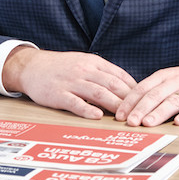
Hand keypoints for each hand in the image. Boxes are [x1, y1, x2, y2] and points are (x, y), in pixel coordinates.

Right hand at [1, 47, 136, 119]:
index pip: (119, 75)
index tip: (146, 101)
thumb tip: (127, 87)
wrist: (32, 66)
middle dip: (128, 99)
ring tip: (125, 117)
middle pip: (112, 84)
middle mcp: (84, 70)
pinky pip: (74, 102)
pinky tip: (97, 116)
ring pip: (97, 93)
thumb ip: (103, 73)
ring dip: (113, 105)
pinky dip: (86, 109)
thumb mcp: (84, 62)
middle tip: (141, 113)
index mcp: (93, 62)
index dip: (134, 89)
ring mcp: (71, 82)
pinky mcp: (58, 94)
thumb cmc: (61, 67)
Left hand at [115, 63, 178, 126]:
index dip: (130, 101)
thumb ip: (151, 91)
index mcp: (163, 76)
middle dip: (141, 109)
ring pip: (173, 101)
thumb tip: (127, 108)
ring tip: (148, 123)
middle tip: (130, 122)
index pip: (143, 88)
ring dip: (159, 113)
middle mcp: (175, 81)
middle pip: (156, 95)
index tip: (120, 115)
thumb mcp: (167, 80)